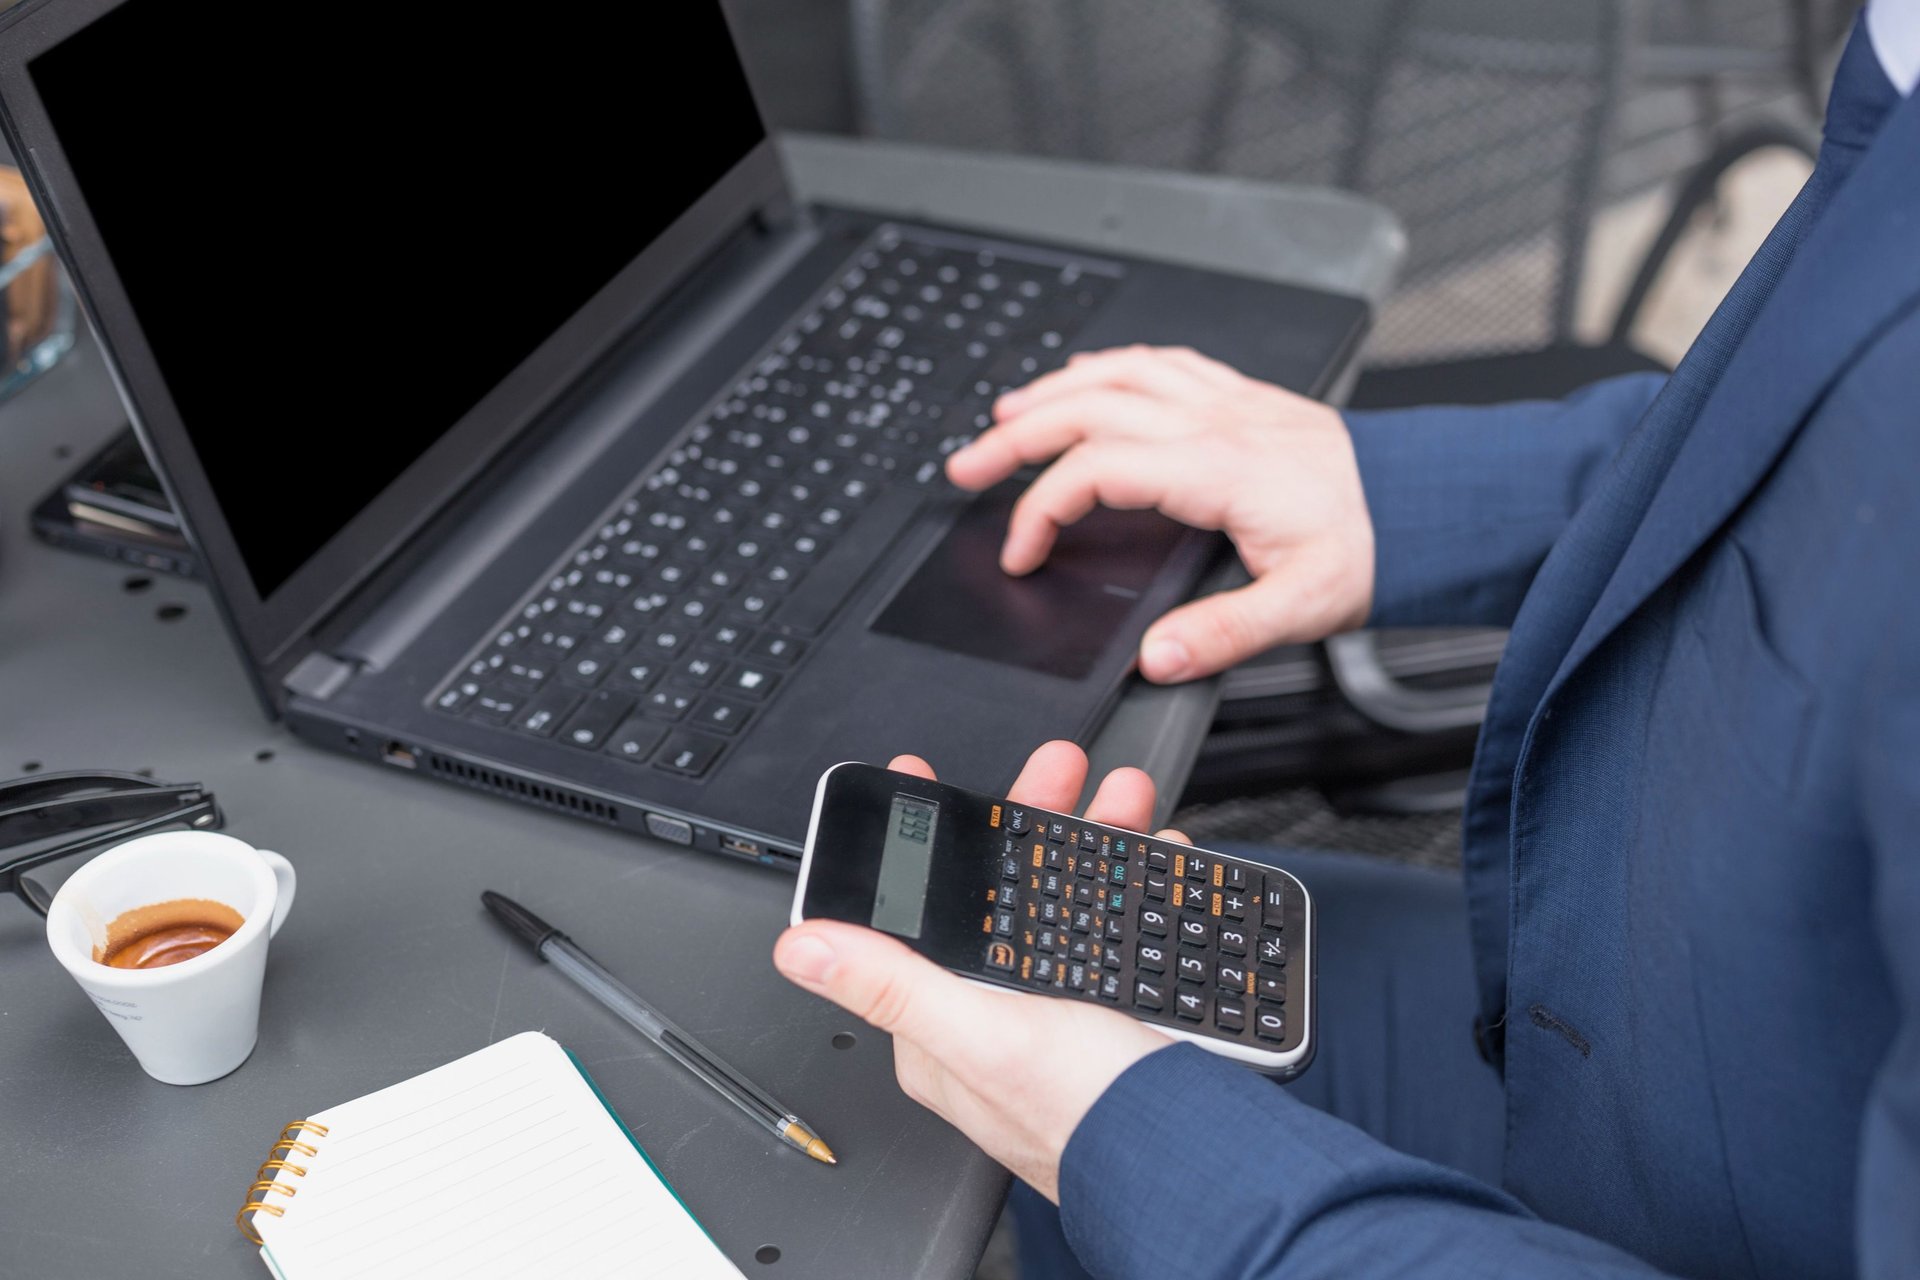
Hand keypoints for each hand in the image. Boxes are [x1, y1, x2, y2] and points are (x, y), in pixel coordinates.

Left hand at [773, 741, 1184, 1201]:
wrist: (1195, 1158)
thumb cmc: (1087, 1116)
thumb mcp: (980, 1034)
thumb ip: (893, 983)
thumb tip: (801, 946)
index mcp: (942, 1024)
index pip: (916, 911)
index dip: (921, 841)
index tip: (925, 778)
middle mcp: (995, 1014)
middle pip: (1001, 889)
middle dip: (1034, 817)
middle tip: (1060, 767)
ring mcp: (1062, 1009)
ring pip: (1067, 897)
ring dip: (1096, 836)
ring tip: (1123, 797)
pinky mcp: (1119, 1009)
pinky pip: (1119, 928)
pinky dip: (1138, 885)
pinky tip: (1159, 856)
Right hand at [946, 344, 1374, 680]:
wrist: (1428, 500)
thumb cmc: (1372, 546)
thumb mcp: (1304, 607)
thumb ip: (1224, 633)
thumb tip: (1156, 658)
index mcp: (1216, 470)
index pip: (1095, 470)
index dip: (1041, 510)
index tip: (1023, 554)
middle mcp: (1213, 422)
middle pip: (1087, 407)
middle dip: (1014, 435)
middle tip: (967, 466)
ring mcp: (1226, 401)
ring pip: (1117, 372)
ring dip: (1052, 390)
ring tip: (1006, 414)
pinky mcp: (1242, 397)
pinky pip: (1161, 361)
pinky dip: (1111, 365)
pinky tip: (1090, 375)